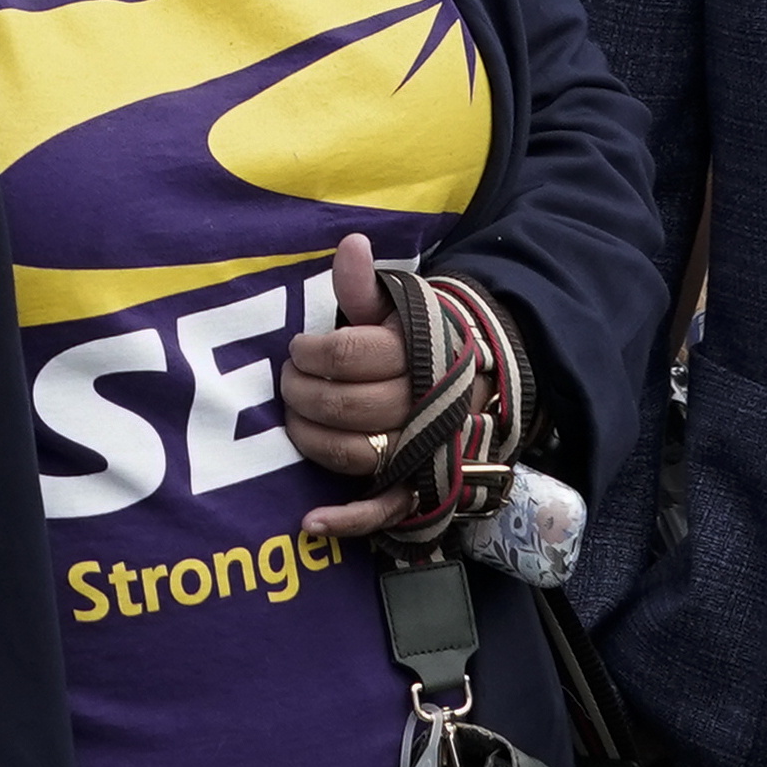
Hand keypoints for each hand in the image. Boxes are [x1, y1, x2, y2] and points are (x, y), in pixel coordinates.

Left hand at [278, 235, 425, 539]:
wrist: (478, 383)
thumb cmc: (421, 343)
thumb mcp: (400, 309)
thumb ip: (366, 286)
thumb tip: (350, 244)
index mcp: (415, 355)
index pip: (349, 355)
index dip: (311, 352)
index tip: (297, 349)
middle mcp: (421, 405)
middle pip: (346, 405)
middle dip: (303, 393)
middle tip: (288, 381)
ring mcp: (421, 450)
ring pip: (355, 453)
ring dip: (311, 439)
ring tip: (293, 420)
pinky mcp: (417, 487)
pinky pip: (384, 510)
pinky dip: (347, 520)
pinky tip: (310, 523)